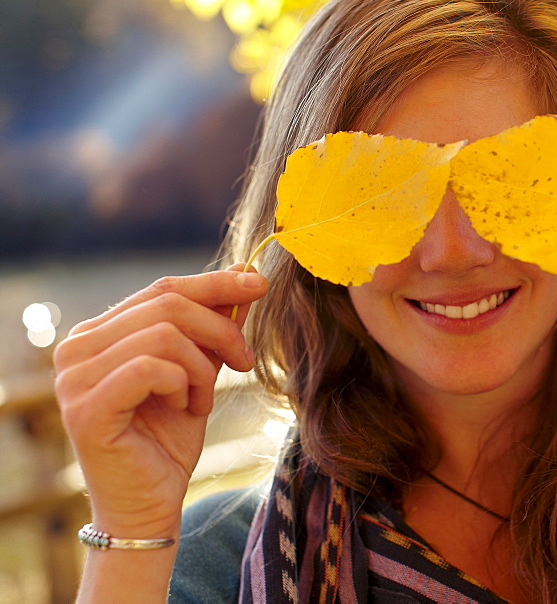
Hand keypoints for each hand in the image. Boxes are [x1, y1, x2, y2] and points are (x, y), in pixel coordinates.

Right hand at [53, 267, 267, 537]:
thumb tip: (247, 275)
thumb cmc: (169, 438)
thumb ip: (213, 326)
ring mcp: (74, 378)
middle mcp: (76, 348)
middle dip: (220, 329)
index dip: (215, 282)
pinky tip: (186, 408)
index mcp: (98, 332)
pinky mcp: (86, 408)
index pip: (162, 288)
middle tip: (245, 360)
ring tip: (204, 399)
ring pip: (164, 334)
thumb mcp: (200, 370)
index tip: (259, 283)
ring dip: (203, 367)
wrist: (150, 503)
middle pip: (167, 304)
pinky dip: (183, 384)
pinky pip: (152, 367)